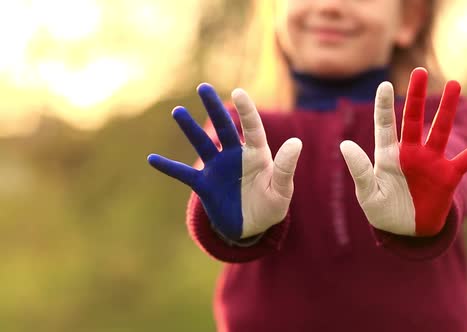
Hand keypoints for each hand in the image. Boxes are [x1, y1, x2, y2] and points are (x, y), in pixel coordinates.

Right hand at [148, 84, 301, 240]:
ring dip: (190, 128)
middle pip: (224, 127)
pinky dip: (168, 167)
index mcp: (257, 154)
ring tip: (178, 111)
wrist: (252, 227)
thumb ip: (286, 168)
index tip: (238, 91)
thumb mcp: (282, 191)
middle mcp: (235, 156)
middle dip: (214, 108)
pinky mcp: (204, 185)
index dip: (246, 111)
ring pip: (202, 144)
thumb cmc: (271, 206)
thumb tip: (296, 142)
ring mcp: (218, 168)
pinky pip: (184, 174)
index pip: (252, 128)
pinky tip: (152, 159)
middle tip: (203, 87)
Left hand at [340, 68, 466, 235]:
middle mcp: (410, 153)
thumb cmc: (382, 210)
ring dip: (447, 109)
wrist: (406, 230)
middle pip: (413, 120)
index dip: (385, 107)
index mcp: (387, 156)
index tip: (384, 85)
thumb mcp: (367, 194)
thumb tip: (345, 145)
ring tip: (455, 84)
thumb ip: (360, 171)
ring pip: (440, 131)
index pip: (385, 126)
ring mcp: (431, 162)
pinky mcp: (448, 176)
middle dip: (416, 97)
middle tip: (420, 72)